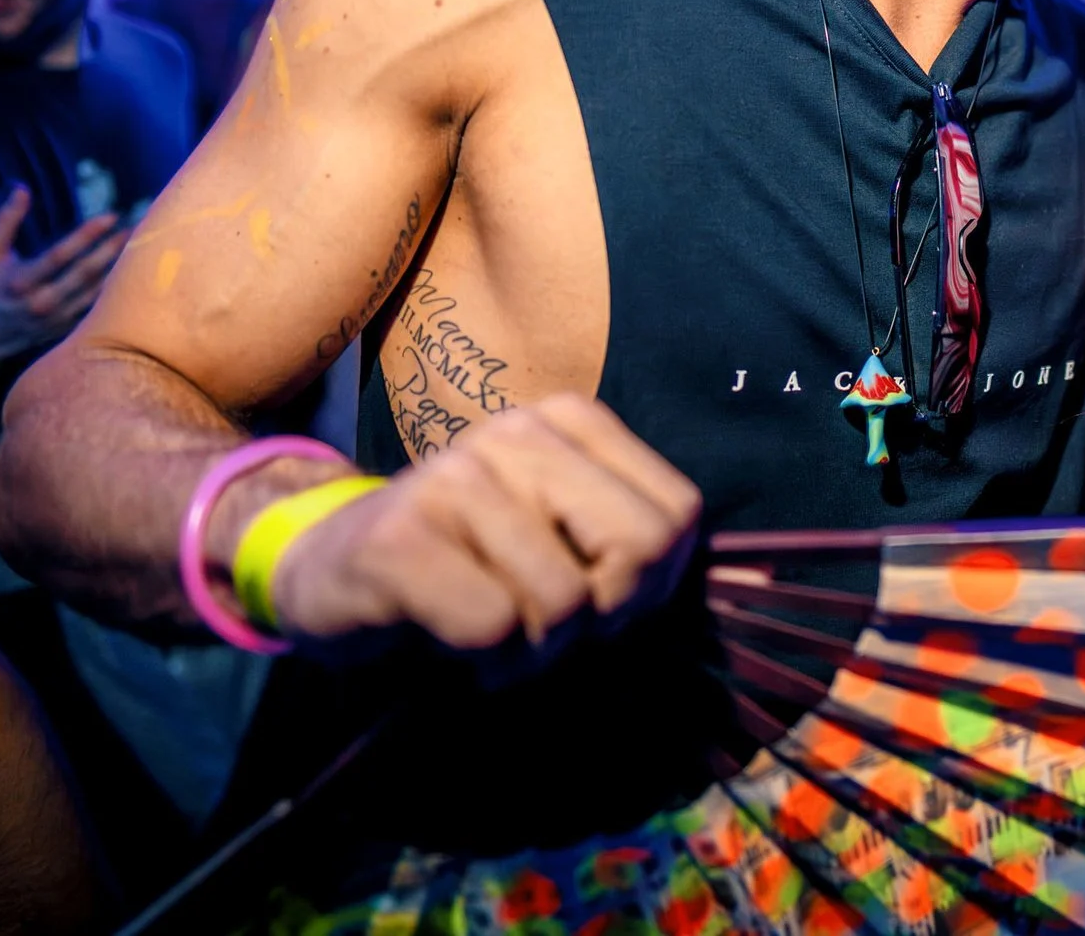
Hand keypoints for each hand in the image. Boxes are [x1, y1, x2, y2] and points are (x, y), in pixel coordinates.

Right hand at [0, 188, 126, 365]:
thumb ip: (5, 222)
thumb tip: (22, 188)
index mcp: (18, 282)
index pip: (59, 256)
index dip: (86, 235)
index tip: (111, 216)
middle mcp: (40, 303)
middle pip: (85, 274)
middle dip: (113, 248)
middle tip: (139, 226)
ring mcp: (56, 320)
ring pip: (97, 292)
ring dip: (121, 267)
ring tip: (143, 244)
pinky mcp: (67, 330)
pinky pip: (97, 307)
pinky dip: (115, 289)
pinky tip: (134, 271)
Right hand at [272, 394, 702, 649]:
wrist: (320, 562)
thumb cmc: (463, 558)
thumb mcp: (558, 531)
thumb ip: (638, 541)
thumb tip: (764, 584)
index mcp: (569, 421)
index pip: (680, 515)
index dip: (657, 583)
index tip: (603, 599)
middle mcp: (517, 435)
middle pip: (638, 552)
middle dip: (606, 617)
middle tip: (553, 626)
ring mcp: (457, 481)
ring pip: (563, 603)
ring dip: (534, 651)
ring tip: (492, 631)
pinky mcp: (404, 540)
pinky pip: (495, 629)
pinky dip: (485, 663)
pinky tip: (453, 644)